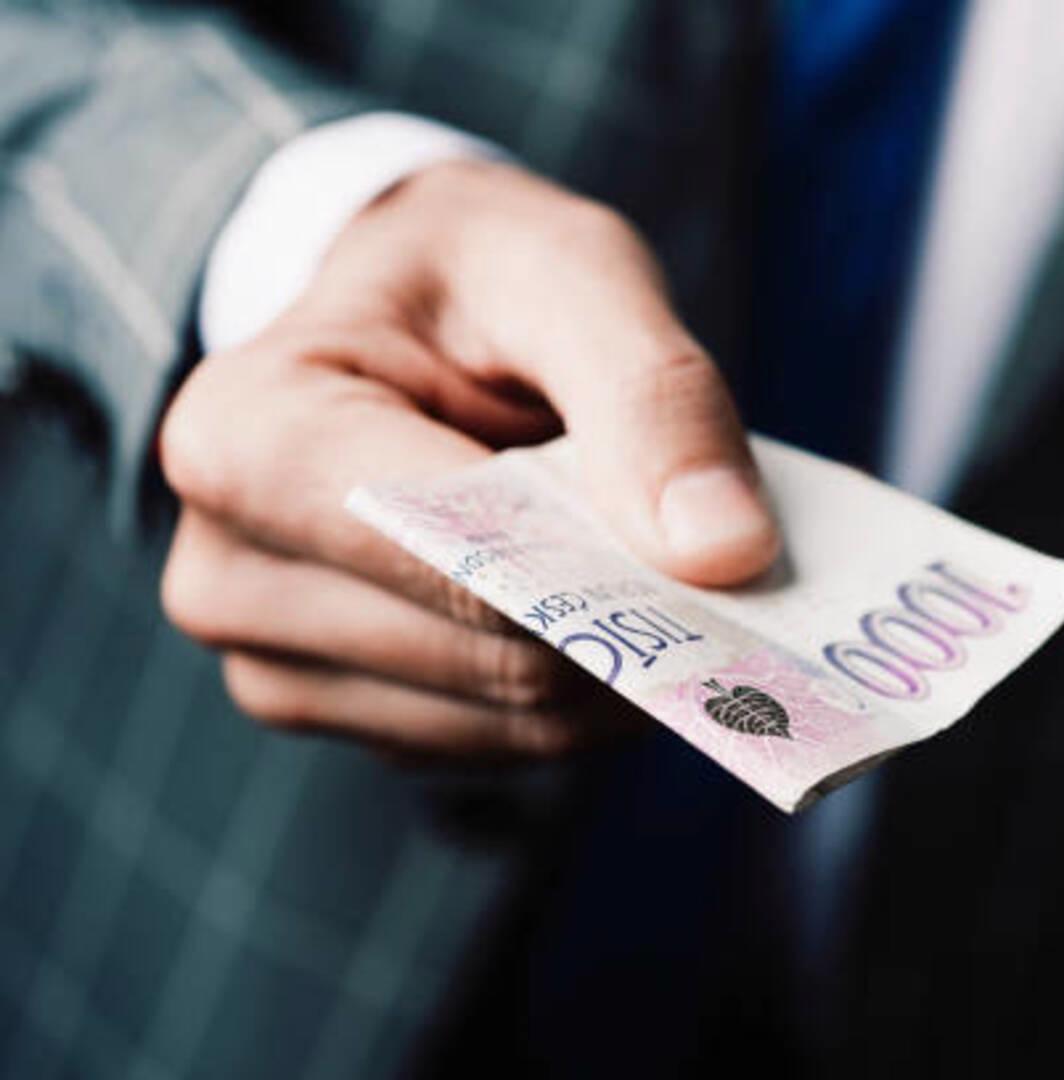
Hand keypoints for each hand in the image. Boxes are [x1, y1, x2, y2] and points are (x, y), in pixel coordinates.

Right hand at [158, 160, 779, 754]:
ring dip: (623, 658)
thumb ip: (652, 394)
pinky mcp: (348, 711)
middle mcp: (229, 571)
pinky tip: (613, 609)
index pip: (452, 552)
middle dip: (632, 614)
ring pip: (518, 720)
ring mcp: (278, 662)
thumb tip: (726, 551)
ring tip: (668, 565)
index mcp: (246, 435)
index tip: (731, 562)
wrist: (410, 316)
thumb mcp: (571, 271)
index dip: (604, 567)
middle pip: (495, 654)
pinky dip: (590, 688)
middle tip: (731, 559)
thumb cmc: (476, 277)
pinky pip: (511, 743)